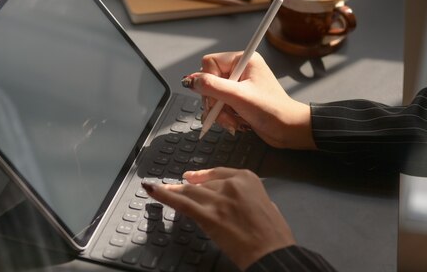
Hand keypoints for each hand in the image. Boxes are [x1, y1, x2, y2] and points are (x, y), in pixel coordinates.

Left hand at [143, 168, 295, 270]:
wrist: (272, 252)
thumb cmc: (274, 235)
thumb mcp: (267, 205)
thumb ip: (250, 198)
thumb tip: (240, 201)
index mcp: (247, 178)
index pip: (218, 173)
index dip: (202, 176)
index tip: (192, 177)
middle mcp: (231, 185)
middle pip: (203, 184)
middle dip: (191, 189)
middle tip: (180, 189)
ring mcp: (217, 200)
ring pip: (190, 192)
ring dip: (174, 191)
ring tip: (161, 189)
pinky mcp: (208, 216)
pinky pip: (182, 203)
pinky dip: (164, 195)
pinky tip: (151, 189)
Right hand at [182, 52, 315, 148]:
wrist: (288, 130)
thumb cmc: (272, 110)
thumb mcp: (239, 97)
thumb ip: (212, 86)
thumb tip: (191, 80)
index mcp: (244, 60)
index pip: (210, 63)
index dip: (209, 81)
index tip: (216, 97)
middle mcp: (241, 70)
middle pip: (209, 81)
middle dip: (214, 101)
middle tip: (223, 112)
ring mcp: (239, 85)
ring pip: (213, 95)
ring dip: (219, 112)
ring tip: (232, 121)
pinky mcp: (239, 99)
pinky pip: (220, 105)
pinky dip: (224, 116)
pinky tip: (234, 123)